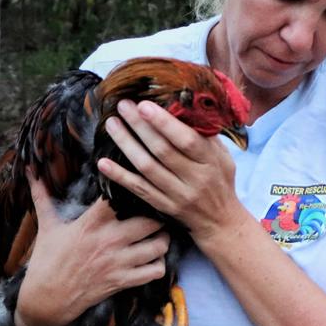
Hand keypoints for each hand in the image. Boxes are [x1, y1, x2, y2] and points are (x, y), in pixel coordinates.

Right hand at [16, 172, 169, 325]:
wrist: (45, 300)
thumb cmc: (46, 260)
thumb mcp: (46, 226)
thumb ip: (42, 196)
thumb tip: (31, 172)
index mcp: (91, 223)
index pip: (121, 197)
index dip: (134, 190)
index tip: (137, 188)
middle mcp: (109, 240)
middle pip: (151, 220)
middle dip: (158, 216)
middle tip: (158, 214)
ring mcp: (118, 263)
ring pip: (159, 246)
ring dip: (163, 240)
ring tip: (158, 236)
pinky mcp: (122, 282)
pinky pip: (155, 271)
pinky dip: (159, 265)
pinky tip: (152, 259)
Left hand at [96, 100, 245, 245]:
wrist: (220, 221)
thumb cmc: (220, 180)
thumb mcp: (222, 156)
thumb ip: (205, 135)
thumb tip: (182, 106)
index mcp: (210, 161)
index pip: (187, 139)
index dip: (164, 122)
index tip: (144, 105)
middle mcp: (195, 179)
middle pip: (162, 150)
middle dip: (140, 126)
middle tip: (123, 106)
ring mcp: (178, 195)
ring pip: (147, 168)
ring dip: (126, 144)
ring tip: (112, 125)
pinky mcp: (164, 206)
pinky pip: (138, 189)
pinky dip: (120, 176)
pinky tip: (103, 162)